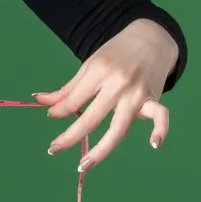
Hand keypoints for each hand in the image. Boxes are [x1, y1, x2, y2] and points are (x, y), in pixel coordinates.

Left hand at [34, 18, 178, 172]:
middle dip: (70, 136)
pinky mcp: (154, 98)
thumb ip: (68, 88)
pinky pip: (161, 116)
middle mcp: (117, 84)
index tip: (51, 117)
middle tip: (52, 149)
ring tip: (83, 164)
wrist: (150, 37)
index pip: (74, 99)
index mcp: (98, 71)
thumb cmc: (115, 54)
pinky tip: (153, 144)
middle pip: (92, 118)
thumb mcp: (90, 65)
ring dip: (101, 150)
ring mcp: (137, 93)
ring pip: (119, 128)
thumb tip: (40, 101)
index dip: (59, 111)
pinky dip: (160, 130)